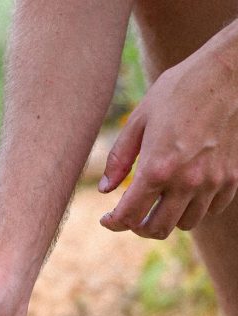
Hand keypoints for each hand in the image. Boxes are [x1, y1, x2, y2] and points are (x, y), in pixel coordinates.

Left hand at [99, 30, 237, 238]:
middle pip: (157, 229)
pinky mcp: (232, 177)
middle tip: (131, 215)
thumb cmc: (178, 90)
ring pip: (185, 224)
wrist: (228, 72)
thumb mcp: (138, 120)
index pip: (129, 216)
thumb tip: (104, 189)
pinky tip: (185, 192)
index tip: (108, 219)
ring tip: (158, 203)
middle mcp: (186, 181)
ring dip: (167, 219)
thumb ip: (119, 159)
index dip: (114, 223)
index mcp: (157, 168)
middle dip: (138, 227)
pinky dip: (195, 208)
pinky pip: (212, 210)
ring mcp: (213, 182)